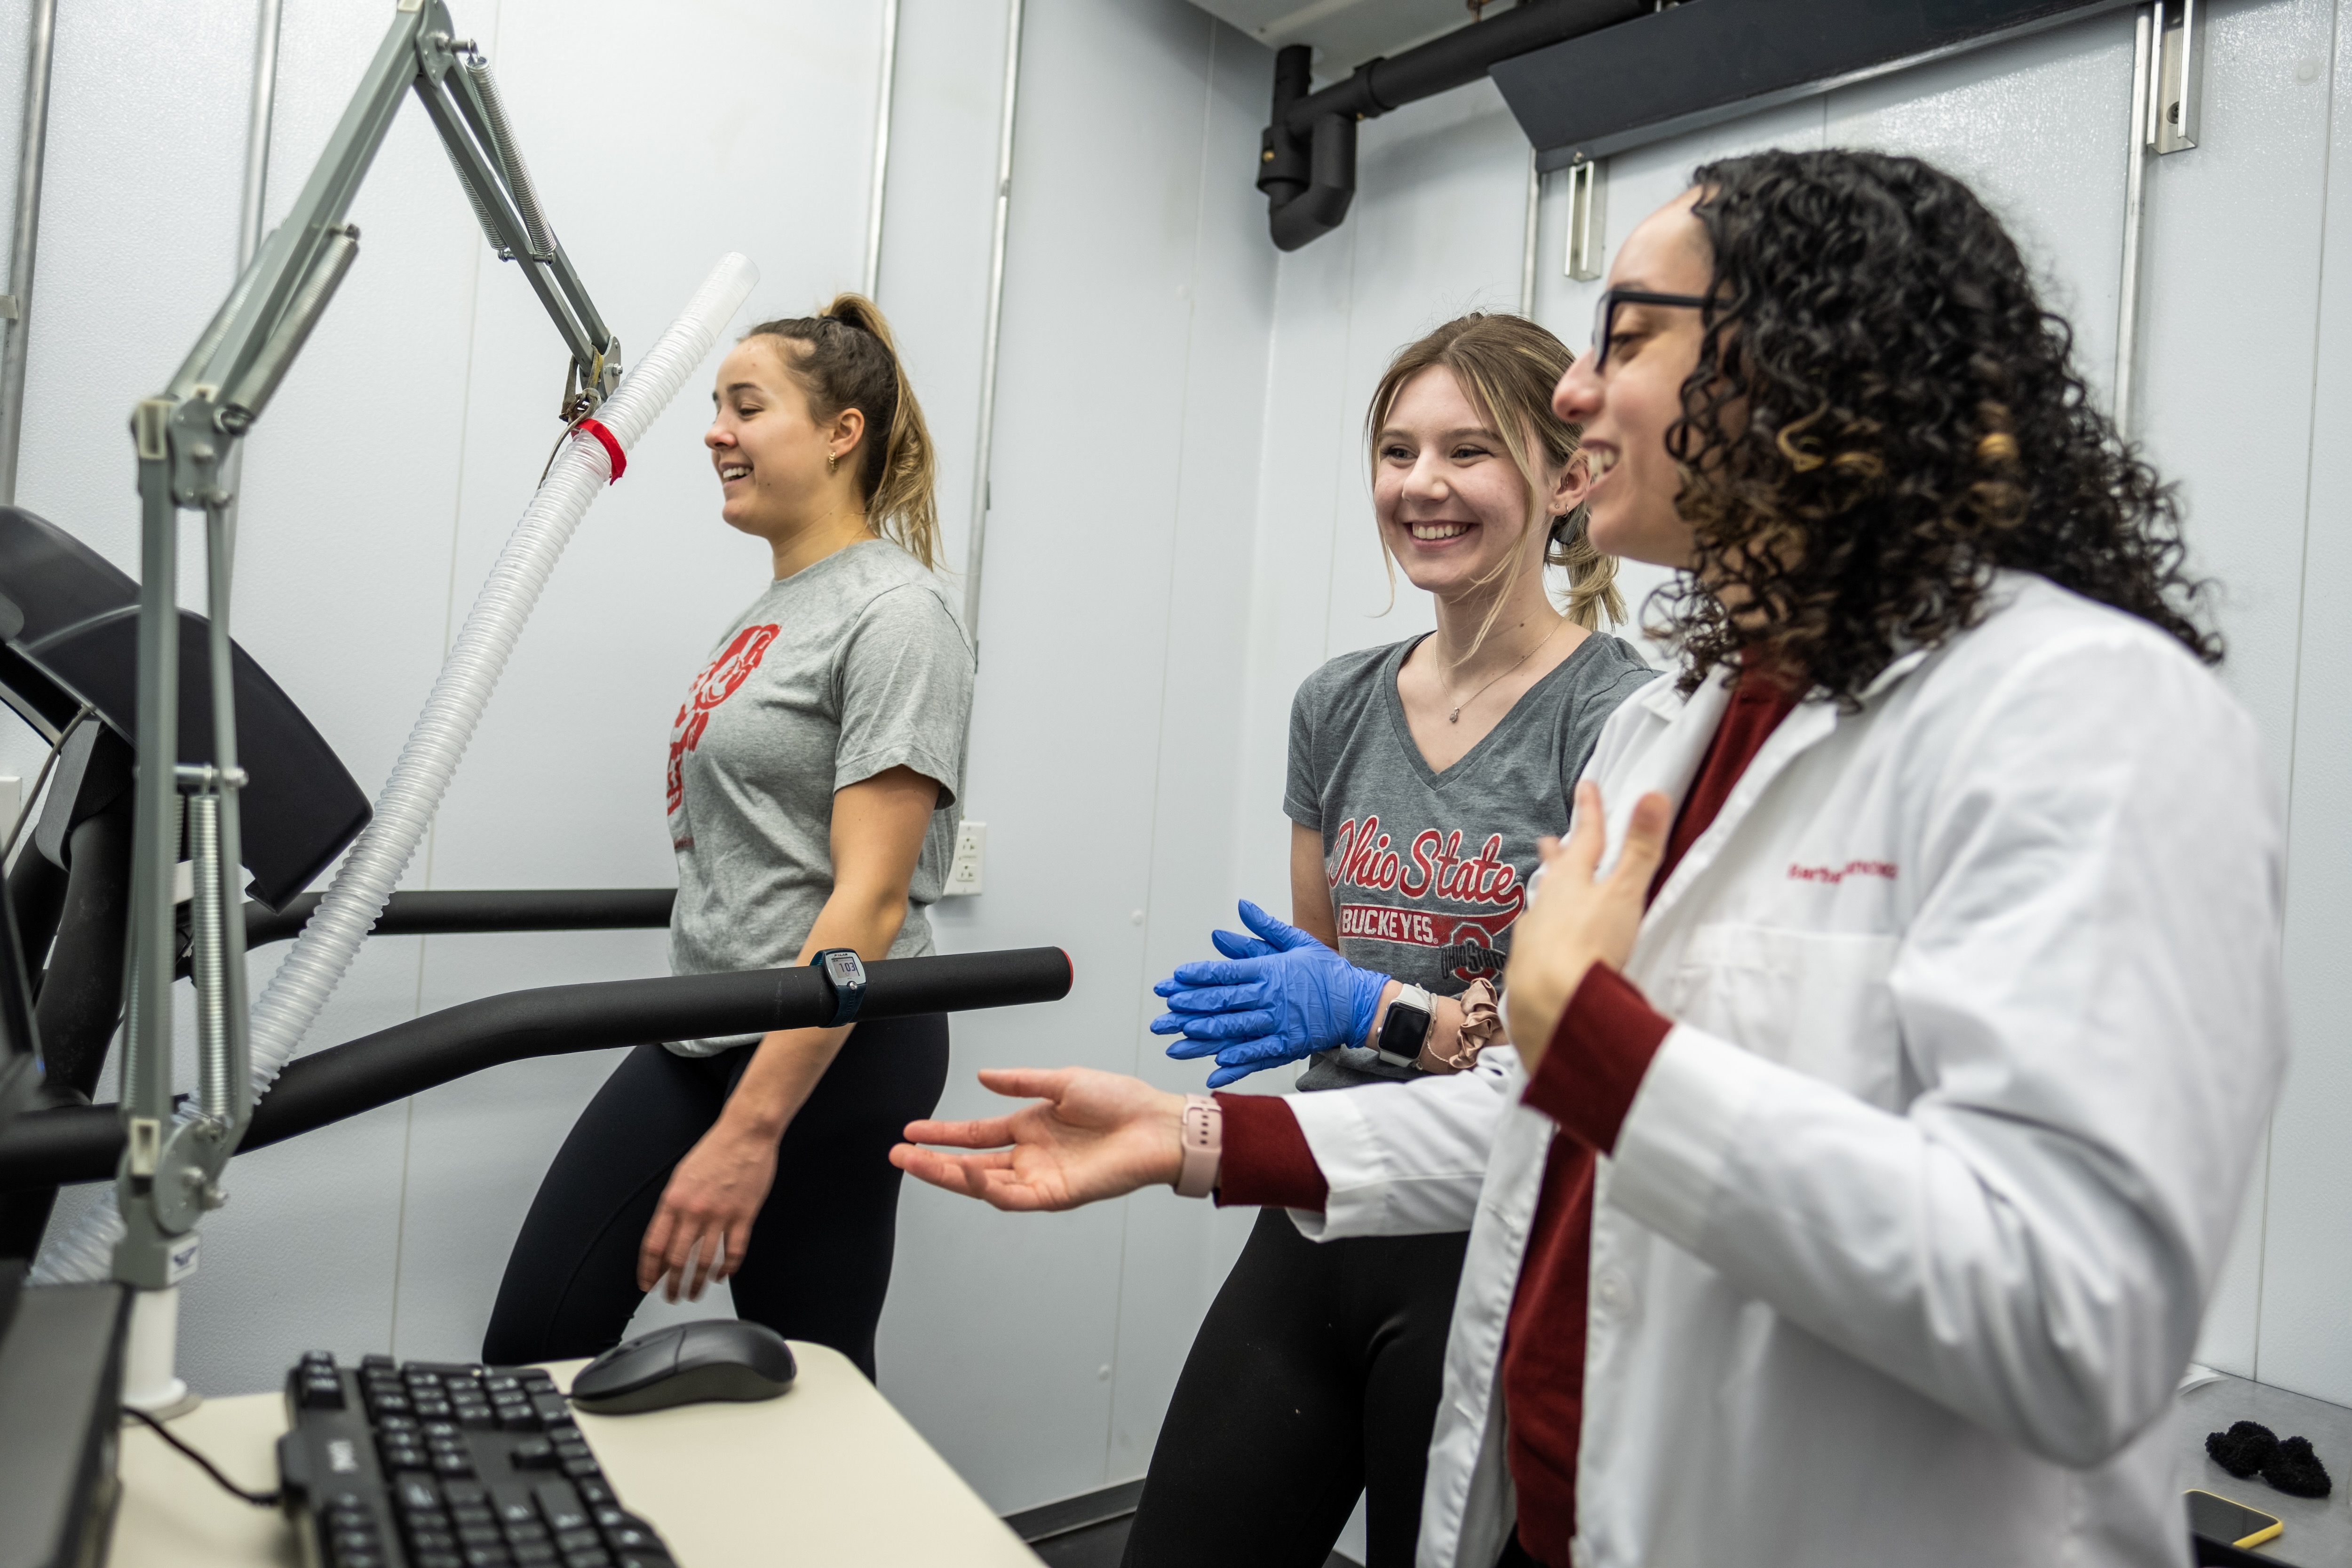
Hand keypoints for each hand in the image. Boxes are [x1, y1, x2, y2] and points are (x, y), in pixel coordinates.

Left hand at [639, 1117, 779, 1301]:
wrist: (746, 1134)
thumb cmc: (714, 1151)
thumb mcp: (681, 1177)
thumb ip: (673, 1207)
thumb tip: (667, 1235)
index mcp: (673, 1200)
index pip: (654, 1245)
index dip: (648, 1270)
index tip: (647, 1284)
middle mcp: (694, 1211)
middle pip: (677, 1260)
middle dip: (671, 1285)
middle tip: (672, 1296)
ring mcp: (720, 1215)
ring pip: (705, 1262)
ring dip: (698, 1283)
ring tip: (695, 1293)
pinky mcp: (744, 1216)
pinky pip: (734, 1251)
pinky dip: (728, 1268)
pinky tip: (723, 1275)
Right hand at [890, 1068, 1185, 1210]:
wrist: (1157, 1124)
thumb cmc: (1122, 1102)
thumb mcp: (1063, 1081)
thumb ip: (1021, 1082)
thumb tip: (984, 1076)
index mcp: (1031, 1127)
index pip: (975, 1134)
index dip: (943, 1133)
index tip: (913, 1130)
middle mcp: (1031, 1155)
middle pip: (970, 1162)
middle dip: (932, 1160)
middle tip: (899, 1154)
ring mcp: (1041, 1177)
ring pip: (983, 1183)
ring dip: (948, 1174)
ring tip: (915, 1163)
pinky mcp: (1056, 1194)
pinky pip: (1012, 1196)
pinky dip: (985, 1187)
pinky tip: (964, 1172)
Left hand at [1149, 900, 1390, 1086]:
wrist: (1360, 1002)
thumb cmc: (1327, 972)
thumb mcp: (1297, 941)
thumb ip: (1265, 927)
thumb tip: (1241, 907)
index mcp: (1269, 971)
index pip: (1225, 973)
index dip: (1197, 977)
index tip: (1172, 981)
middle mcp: (1269, 997)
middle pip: (1222, 1003)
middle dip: (1188, 1009)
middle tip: (1163, 1015)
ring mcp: (1277, 1023)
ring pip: (1233, 1030)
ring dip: (1202, 1038)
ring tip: (1175, 1044)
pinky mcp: (1287, 1045)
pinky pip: (1257, 1055)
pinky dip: (1236, 1062)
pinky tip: (1215, 1067)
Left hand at [1503, 780, 1672, 1069]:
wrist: (1549, 1004)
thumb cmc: (1590, 944)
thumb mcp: (1625, 893)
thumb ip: (1640, 848)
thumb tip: (1654, 793)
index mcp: (1572, 880)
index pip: (1585, 838)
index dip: (1590, 811)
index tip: (1586, 786)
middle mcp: (1545, 904)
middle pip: (1553, 873)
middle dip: (1556, 855)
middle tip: (1548, 840)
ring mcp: (1531, 937)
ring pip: (1539, 907)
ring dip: (1545, 896)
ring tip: (1543, 891)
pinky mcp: (1525, 971)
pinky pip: (1532, 946)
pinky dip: (1538, 939)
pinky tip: (1536, 947)